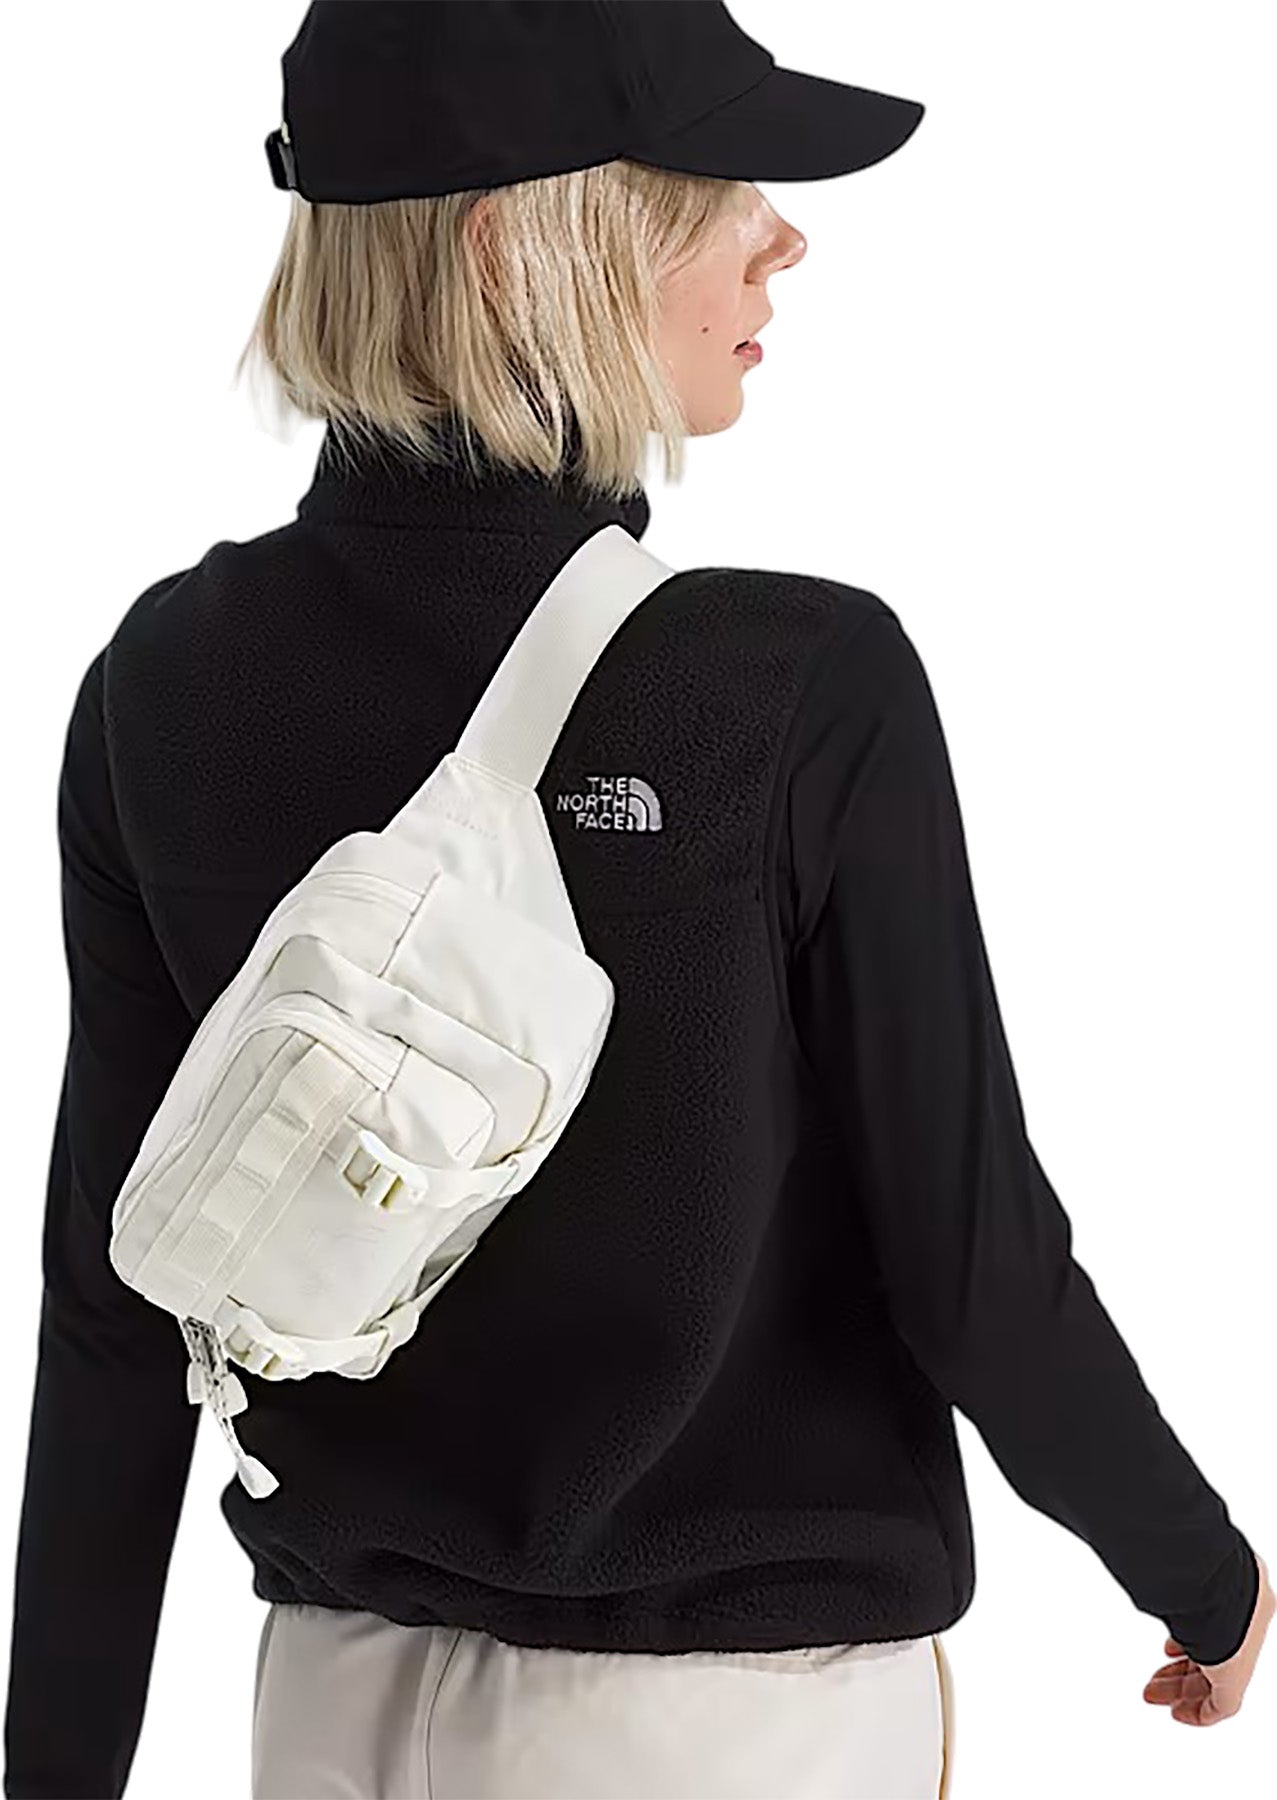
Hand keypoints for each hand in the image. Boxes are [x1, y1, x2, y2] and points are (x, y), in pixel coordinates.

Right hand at [1143, 1550, 1273, 1724]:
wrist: (1217, 1589)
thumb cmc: (1199, 1568)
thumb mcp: (1186, 1569)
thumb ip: (1174, 1576)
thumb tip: (1144, 1565)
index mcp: (1243, 1600)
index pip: (1217, 1629)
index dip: (1189, 1642)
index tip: (1168, 1650)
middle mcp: (1246, 1629)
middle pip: (1211, 1658)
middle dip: (1178, 1672)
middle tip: (1153, 1681)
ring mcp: (1244, 1655)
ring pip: (1213, 1683)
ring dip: (1179, 1690)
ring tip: (1152, 1695)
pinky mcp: (1237, 1679)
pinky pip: (1222, 1706)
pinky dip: (1198, 1713)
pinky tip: (1177, 1713)